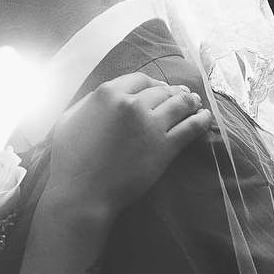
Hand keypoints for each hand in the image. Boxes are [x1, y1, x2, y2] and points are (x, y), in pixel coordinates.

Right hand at [46, 71, 211, 219]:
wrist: (81, 194)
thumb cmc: (68, 161)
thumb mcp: (67, 121)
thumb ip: (87, 104)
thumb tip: (101, 99)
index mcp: (107, 94)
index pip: (139, 79)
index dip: (152, 83)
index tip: (158, 89)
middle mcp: (131, 104)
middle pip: (161, 90)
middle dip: (173, 92)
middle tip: (182, 95)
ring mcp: (150, 124)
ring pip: (180, 104)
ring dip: (190, 101)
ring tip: (196, 103)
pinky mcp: (164, 146)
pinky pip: (191, 127)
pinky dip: (201, 120)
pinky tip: (205, 118)